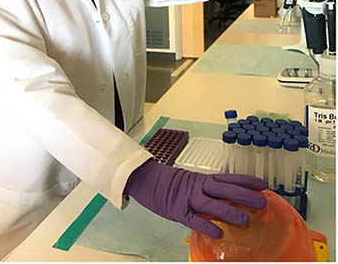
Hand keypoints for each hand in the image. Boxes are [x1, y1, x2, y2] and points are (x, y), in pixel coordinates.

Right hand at [125, 159, 266, 237]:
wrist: (148, 180)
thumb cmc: (173, 184)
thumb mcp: (194, 183)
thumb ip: (210, 190)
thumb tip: (232, 198)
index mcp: (204, 179)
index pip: (229, 178)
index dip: (247, 181)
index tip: (263, 185)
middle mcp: (200, 186)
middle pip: (225, 189)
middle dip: (244, 195)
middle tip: (262, 202)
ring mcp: (189, 198)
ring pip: (212, 204)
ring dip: (229, 211)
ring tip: (246, 220)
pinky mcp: (178, 211)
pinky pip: (194, 219)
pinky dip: (206, 226)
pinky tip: (218, 233)